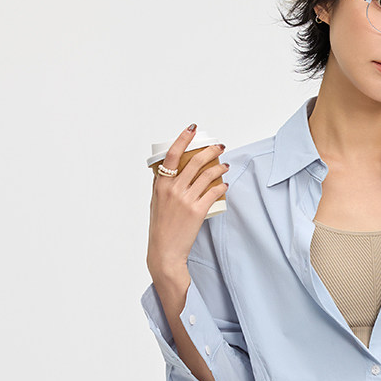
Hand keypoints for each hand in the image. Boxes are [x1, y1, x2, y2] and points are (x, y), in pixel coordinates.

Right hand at [146, 126, 228, 276]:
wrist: (165, 250)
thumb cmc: (160, 227)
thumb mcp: (155, 202)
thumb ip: (160, 185)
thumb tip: (165, 171)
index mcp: (161, 184)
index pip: (172, 155)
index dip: (183, 139)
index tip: (192, 129)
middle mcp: (173, 189)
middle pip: (195, 162)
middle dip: (211, 150)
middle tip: (219, 147)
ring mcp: (186, 200)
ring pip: (207, 175)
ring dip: (220, 167)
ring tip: (225, 164)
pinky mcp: (198, 211)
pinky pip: (214, 192)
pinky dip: (221, 186)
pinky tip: (225, 184)